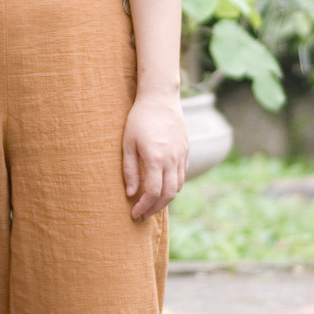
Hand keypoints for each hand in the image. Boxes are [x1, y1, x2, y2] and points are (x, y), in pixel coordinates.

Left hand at [122, 93, 188, 219]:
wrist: (160, 99)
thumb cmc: (139, 119)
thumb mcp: (127, 143)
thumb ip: (129, 170)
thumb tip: (131, 193)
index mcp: (156, 158)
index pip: (152, 192)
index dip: (143, 206)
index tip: (134, 213)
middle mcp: (172, 160)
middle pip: (168, 195)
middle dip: (155, 209)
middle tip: (143, 215)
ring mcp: (181, 156)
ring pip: (178, 187)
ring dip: (165, 200)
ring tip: (152, 205)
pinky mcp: (186, 151)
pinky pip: (182, 176)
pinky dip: (173, 187)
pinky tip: (162, 188)